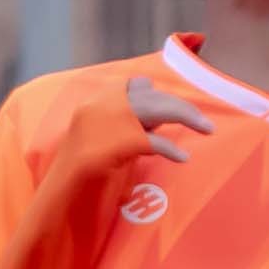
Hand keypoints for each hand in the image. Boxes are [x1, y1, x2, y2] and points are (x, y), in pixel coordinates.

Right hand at [40, 74, 199, 223]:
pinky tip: (183, 158)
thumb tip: (153, 122)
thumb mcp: (100, 137)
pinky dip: (171, 149)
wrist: (61, 183)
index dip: (158, 95)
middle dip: (181, 107)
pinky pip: (155, 141)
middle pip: (154, 96)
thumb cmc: (80, 167)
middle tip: (204, 122)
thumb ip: (125, 125)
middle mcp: (105, 105)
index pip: (135, 86)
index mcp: (99, 102)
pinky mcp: (121, 141)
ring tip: (207, 129)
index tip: (174, 106)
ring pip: (159, 109)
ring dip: (187, 117)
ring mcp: (113, 120)